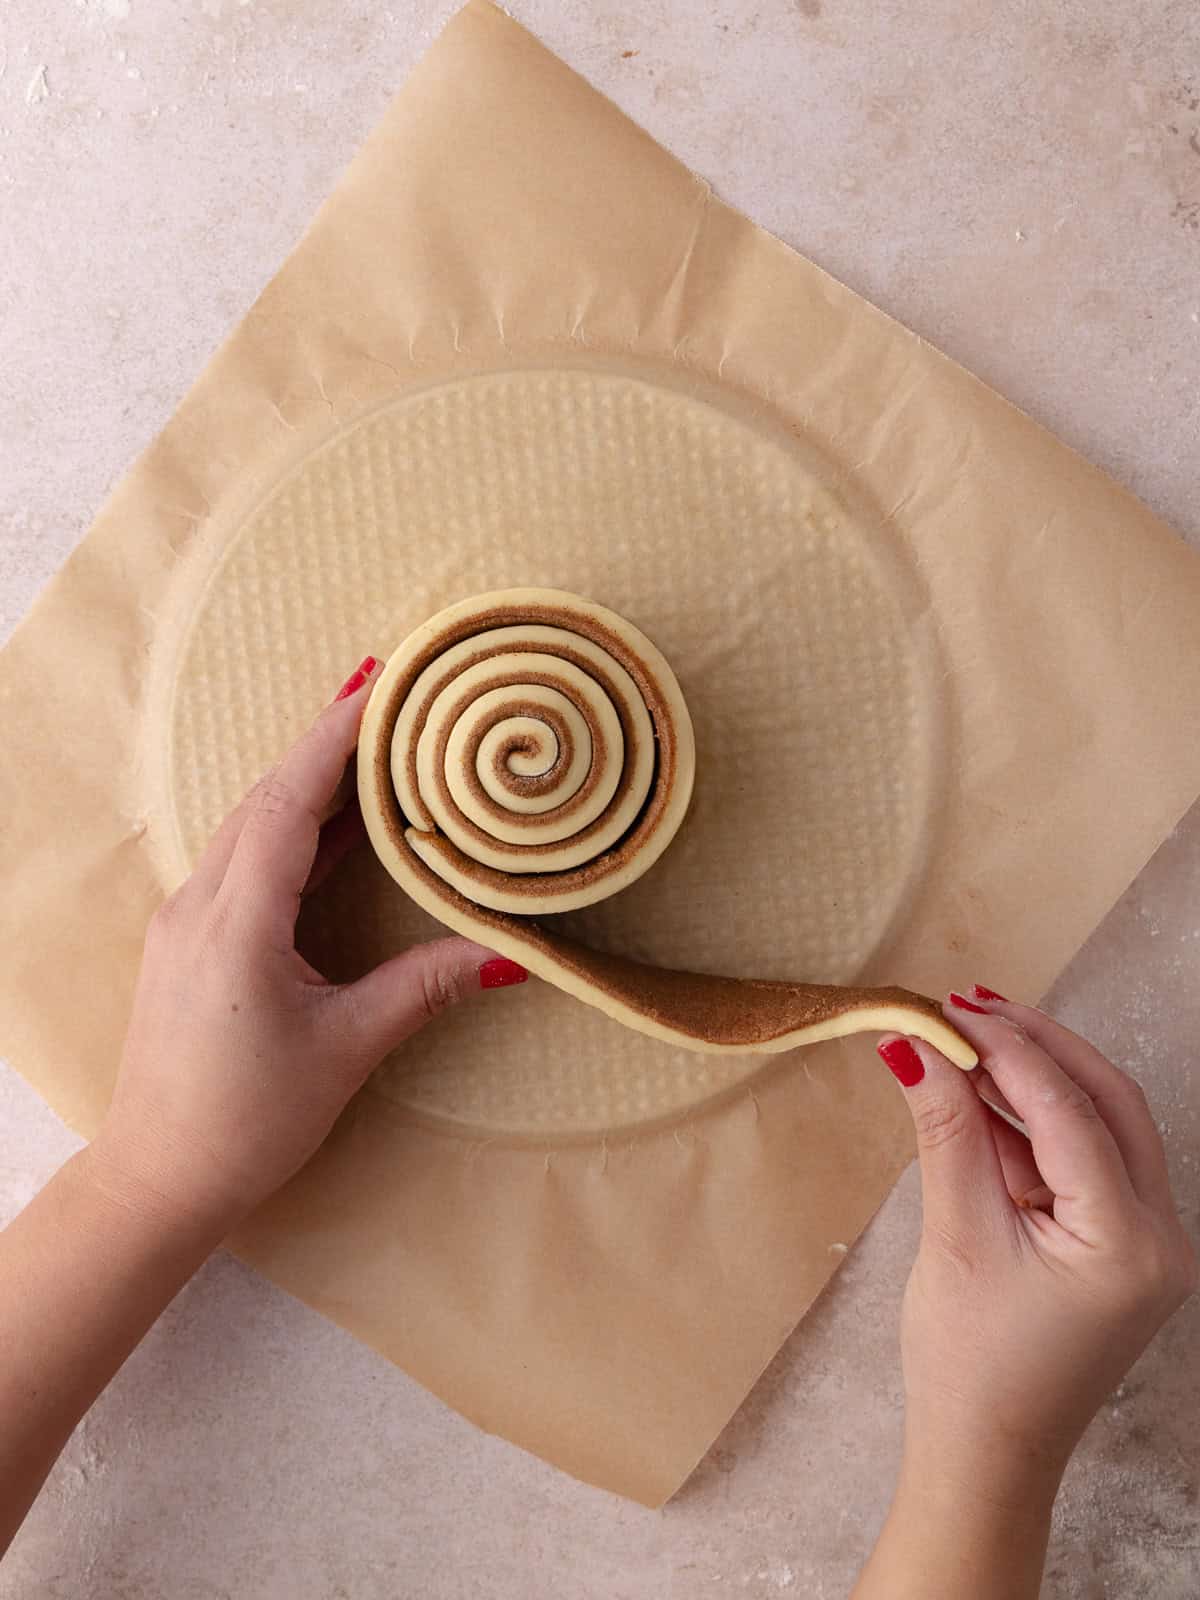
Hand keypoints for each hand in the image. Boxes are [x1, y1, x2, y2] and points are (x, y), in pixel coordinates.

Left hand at [91, 656, 525, 1232]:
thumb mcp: (345, 1049)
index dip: (335, 736)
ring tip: (374, 745)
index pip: (289, 801)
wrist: (157, 1177)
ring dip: (311, 781)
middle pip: (268, 797)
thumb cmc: (244, 1120)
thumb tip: (508, 954)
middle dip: (329, 741)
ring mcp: (189, 919)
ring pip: (253, 825)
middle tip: (391, 696)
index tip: (380, 683)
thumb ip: (423, 987)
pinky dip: (294, 827)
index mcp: (237, 920)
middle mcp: (201, 904)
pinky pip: (245, 859)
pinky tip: (338, 825)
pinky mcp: (192, 940)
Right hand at [879, 991, 1196, 1501]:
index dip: (1006, 1050)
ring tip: (963, 1042)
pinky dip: (1033, 1126)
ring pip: (1101, 1125)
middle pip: (1109, 1103)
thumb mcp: (956, 1235)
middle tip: (970, 1005)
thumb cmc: (970, 1366)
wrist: (984, 1456)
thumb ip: (945, 1131)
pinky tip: (979, 1098)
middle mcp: (1160, 1237)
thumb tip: (914, 1045)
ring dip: (1034, 1082)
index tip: (948, 1010)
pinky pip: (1083, 1161)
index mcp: (1130, 1243)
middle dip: (1038, 1047)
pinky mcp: (1118, 1247)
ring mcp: (1146, 1243)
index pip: (1071, 1112)